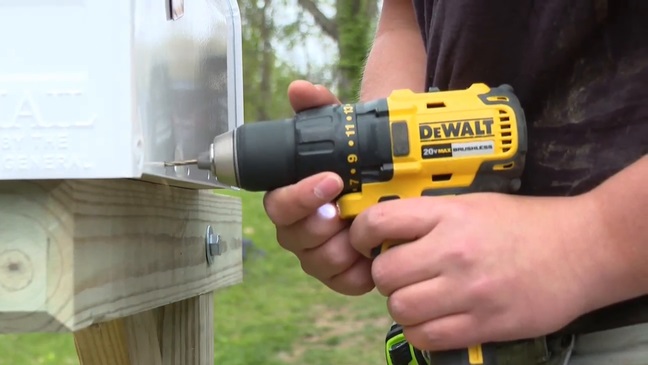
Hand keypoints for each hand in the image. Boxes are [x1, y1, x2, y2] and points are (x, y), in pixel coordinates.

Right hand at [263, 80, 374, 295]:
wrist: (388, 177)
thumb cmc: (355, 157)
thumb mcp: (342, 128)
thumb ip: (319, 108)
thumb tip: (299, 89)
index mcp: (292, 197)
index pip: (279, 203)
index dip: (299, 196)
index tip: (331, 180)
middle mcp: (301, 227)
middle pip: (294, 236)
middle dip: (317, 225)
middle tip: (342, 209)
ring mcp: (321, 253)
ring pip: (317, 261)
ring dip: (339, 248)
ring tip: (361, 230)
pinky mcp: (344, 273)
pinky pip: (344, 282)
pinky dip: (359, 272)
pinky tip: (373, 254)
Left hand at [349, 192, 607, 350]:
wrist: (582, 249)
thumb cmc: (527, 224)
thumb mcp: (473, 204)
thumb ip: (429, 217)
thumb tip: (385, 230)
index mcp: (449, 216)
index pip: (378, 223)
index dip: (361, 234)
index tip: (366, 242)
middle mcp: (454, 252)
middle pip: (383, 273)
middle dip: (385, 276)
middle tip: (401, 274)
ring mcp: (469, 291)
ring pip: (400, 308)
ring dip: (402, 305)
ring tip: (419, 297)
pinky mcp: (484, 324)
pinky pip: (427, 337)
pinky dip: (421, 331)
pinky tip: (434, 319)